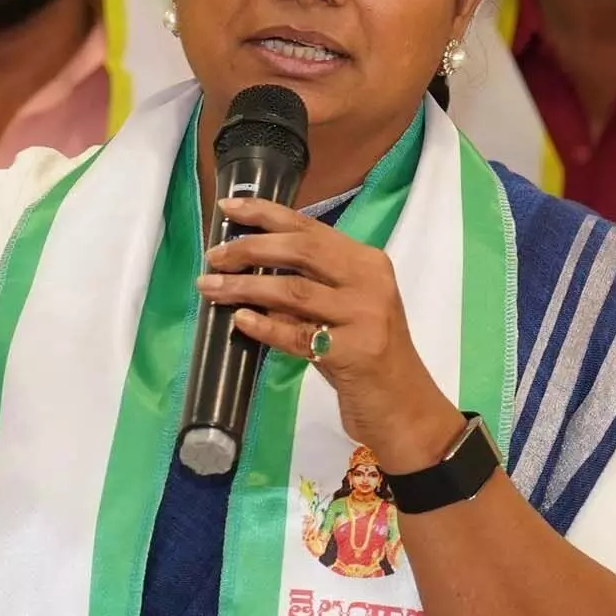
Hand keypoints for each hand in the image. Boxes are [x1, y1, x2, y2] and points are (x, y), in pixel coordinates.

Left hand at [197, 197, 465, 473]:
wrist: (406, 409)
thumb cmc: (367, 357)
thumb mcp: (341, 312)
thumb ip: (307, 288)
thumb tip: (246, 269)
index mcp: (367, 262)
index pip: (310, 227)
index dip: (266, 214)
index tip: (228, 206)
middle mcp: (369, 281)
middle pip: (300, 251)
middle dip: (249, 249)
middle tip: (212, 257)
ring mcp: (365, 316)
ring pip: (294, 291)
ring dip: (245, 288)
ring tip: (210, 287)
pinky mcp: (356, 353)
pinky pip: (299, 335)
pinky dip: (266, 327)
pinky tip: (240, 320)